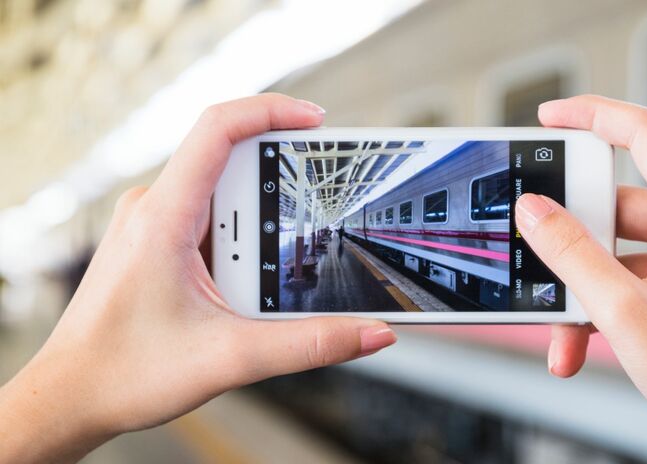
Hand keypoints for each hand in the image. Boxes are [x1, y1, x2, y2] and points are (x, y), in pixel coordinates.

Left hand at [0, 94, 396, 463]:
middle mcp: (154, 209)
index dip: (272, 111)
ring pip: (224, 199)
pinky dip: (243, 244)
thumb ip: (309, 344)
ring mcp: (154, 225)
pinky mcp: (158, 244)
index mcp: (163, 217)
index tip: (317, 121)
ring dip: (262, 228)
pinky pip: (211, 224)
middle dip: (281, 192)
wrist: (71, 398)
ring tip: (274, 274)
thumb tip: (371, 331)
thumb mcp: (230, 358)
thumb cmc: (123, 373)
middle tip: (316, 222)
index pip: (218, 129)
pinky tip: (253, 285)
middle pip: (232, 164)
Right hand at [517, 95, 646, 461]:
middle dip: (572, 241)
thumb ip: (572, 253)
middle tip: (540, 256)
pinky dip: (602, 303)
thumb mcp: (623, 310)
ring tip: (564, 330)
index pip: (645, 135)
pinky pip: (632, 276)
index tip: (551, 118)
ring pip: (619, 249)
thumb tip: (536, 211)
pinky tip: (582, 341)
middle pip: (619, 203)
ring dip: (583, 288)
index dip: (592, 115)